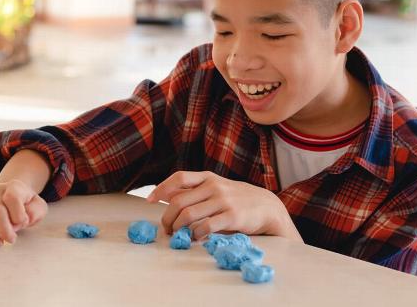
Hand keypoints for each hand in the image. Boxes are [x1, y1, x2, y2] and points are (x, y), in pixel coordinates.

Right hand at [0, 179, 47, 249]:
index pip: (13, 198)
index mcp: (12, 186)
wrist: (10, 196)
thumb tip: (23, 219)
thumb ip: (35, 211)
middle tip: (11, 240)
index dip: (18, 215)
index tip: (23, 225)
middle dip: (4, 229)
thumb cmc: (24, 205)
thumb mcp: (37, 205)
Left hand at [146, 171, 301, 241]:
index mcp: (208, 177)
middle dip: (167, 217)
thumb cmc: (236, 198)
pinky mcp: (232, 216)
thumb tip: (164, 194)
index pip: (179, 178)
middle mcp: (214, 186)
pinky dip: (195, 235)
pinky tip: (196, 237)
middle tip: (167, 229)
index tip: (149, 200)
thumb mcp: (215, 187)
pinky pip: (205, 227)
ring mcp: (223, 200)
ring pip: (188, 215)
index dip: (161, 188)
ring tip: (179, 236)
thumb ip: (193, 190)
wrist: (267, 207)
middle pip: (178, 201)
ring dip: (178, 229)